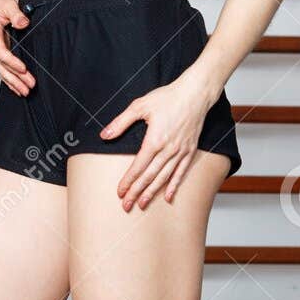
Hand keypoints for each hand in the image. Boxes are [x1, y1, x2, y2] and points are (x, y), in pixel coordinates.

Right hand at [0, 0, 34, 94]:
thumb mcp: (7, 4)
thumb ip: (16, 13)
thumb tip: (23, 23)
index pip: (0, 51)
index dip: (12, 61)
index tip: (24, 68)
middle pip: (2, 65)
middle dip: (15, 77)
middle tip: (29, 86)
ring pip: (2, 70)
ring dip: (14, 82)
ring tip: (25, 92)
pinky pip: (3, 69)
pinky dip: (10, 80)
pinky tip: (18, 89)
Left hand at [100, 71, 214, 209]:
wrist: (195, 93)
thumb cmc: (167, 97)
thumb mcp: (139, 106)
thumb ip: (120, 122)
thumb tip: (104, 135)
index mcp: (154, 140)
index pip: (138, 166)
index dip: (128, 181)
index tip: (120, 192)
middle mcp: (168, 149)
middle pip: (150, 176)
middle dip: (137, 192)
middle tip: (126, 206)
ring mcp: (181, 151)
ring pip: (164, 177)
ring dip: (152, 192)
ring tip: (142, 204)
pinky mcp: (190, 150)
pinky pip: (181, 172)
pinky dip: (174, 185)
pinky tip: (167, 197)